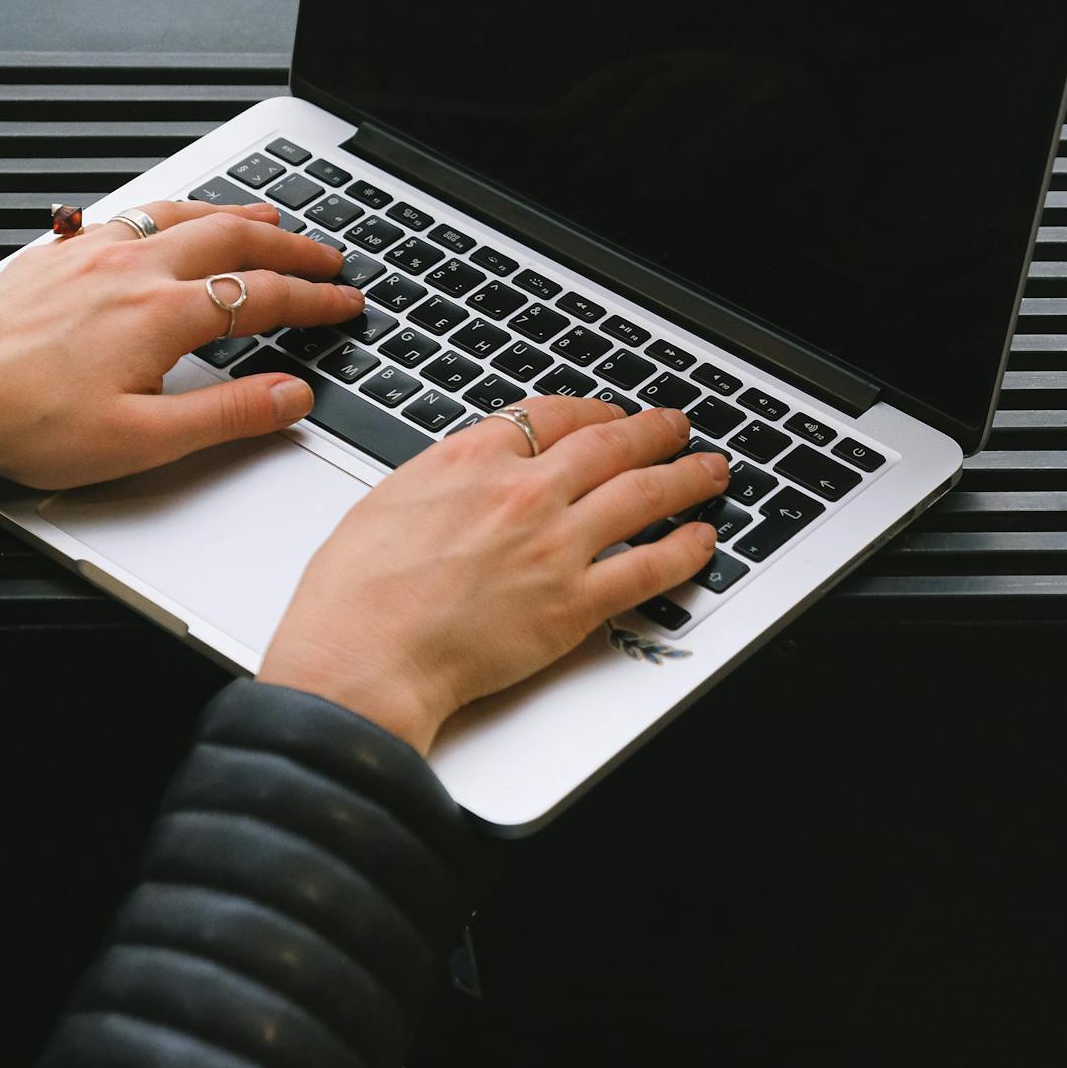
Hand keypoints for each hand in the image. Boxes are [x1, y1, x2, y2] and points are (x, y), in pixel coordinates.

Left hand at [0, 200, 363, 488]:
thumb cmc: (25, 422)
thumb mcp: (141, 441)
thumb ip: (228, 416)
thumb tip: (291, 397)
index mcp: (162, 315)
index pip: (265, 297)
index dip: (317, 300)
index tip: (347, 303)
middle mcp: (134, 269)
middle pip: (235, 238)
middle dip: (294, 246)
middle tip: (329, 257)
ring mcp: (94, 252)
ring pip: (186, 213)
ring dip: (239, 215)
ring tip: (273, 218)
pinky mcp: (62, 253)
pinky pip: (137, 213)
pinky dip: (179, 210)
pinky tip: (180, 218)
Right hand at [259, 397, 728, 753]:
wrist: (362, 656)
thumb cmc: (356, 593)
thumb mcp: (389, 499)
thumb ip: (444, 478)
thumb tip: (468, 474)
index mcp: (473, 458)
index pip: (554, 415)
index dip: (595, 412)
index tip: (611, 415)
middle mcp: (524, 492)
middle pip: (611, 445)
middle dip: (654, 432)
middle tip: (677, 428)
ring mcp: (556, 545)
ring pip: (644, 495)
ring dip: (687, 478)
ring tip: (710, 472)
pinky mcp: (574, 604)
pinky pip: (649, 569)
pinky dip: (685, 551)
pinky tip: (702, 541)